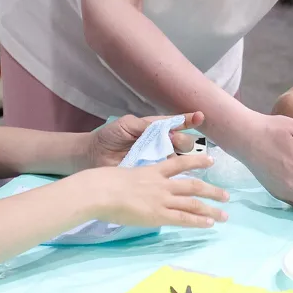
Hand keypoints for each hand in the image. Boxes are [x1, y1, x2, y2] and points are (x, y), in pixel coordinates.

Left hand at [83, 113, 202, 169]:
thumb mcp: (127, 125)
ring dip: (185, 158)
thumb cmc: (109, 136)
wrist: (92, 155)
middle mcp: (159, 144)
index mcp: (154, 129)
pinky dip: (175, 175)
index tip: (200, 117)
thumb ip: (146, 125)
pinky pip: (166, 174)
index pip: (175, 123)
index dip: (188, 120)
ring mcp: (156, 160)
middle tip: (178, 142)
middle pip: (181, 142)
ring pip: (178, 159)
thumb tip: (168, 130)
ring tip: (188, 158)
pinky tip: (183, 175)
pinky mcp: (151, 175)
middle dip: (185, 140)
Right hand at [85, 155, 228, 227]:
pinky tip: (208, 224)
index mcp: (153, 171)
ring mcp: (162, 199)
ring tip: (224, 214)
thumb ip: (137, 179)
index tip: (211, 160)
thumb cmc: (105, 182)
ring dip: (210, 208)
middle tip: (226, 195)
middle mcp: (162, 184)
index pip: (180, 163)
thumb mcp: (125, 173)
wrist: (101, 191)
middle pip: (193, 185)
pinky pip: (182, 218)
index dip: (197, 161)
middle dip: (211, 190)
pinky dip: (197, 220)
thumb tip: (139, 185)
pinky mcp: (158, 214)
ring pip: (192, 202)